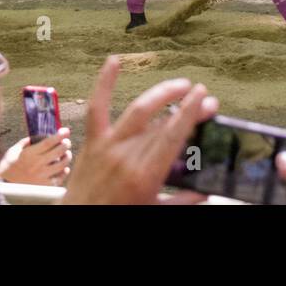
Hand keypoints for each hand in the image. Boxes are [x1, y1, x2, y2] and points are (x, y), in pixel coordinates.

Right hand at [0, 129, 72, 185]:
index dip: (59, 136)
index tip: (66, 131)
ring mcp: (41, 176)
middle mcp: (36, 165)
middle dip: (66, 144)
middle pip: (58, 152)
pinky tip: (64, 168)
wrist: (3, 186)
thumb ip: (25, 143)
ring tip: (66, 154)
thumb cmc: (7, 167)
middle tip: (66, 142)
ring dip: (67, 157)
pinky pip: (59, 179)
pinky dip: (64, 172)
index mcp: (29, 154)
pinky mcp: (43, 186)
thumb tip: (36, 137)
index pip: (48, 142)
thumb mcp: (13, 151)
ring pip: (62, 165)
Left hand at [61, 58, 216, 204]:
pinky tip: (113, 61)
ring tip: (178, 85)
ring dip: (161, 93)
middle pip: (162, 122)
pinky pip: (97, 108)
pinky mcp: (92, 142)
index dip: (191, 112)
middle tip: (201, 95)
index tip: (205, 98)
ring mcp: (108, 145)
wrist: (79, 224)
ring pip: (138, 111)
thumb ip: (181, 202)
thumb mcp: (153, 211)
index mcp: (145, 175)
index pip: (174, 134)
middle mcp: (127, 156)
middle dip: (186, 105)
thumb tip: (204, 194)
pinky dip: (104, 83)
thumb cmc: (116, 217)